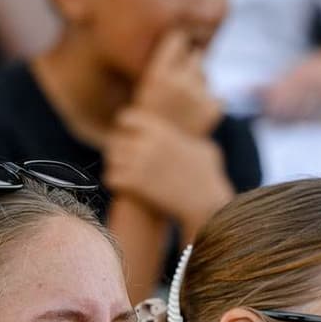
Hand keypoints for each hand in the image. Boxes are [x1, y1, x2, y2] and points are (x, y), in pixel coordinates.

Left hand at [104, 110, 233, 236]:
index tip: (126, 135)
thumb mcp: (203, 148)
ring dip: (115, 165)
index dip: (125, 126)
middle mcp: (148, 143)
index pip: (128, 117)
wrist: (206, 204)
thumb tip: (190, 137)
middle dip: (118, 149)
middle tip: (122, 159)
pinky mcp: (135, 184)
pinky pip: (111, 178)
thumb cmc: (209, 178)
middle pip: (116, 139)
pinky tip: (122, 186)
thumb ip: (189, 138)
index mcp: (161, 130)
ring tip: (121, 172)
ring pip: (111, 159)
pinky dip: (114, 182)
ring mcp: (140, 163)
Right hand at [130, 30, 222, 137]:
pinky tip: (194, 119)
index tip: (175, 51)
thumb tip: (188, 42)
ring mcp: (198, 95)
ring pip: (206, 75)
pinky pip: (216, 97)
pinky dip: (208, 106)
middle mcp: (179, 81)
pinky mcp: (213, 109)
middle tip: (179, 86)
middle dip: (190, 65)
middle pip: (196, 55)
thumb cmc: (149, 123)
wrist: (160, 162)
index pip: (178, 38)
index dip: (178, 44)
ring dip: (198, 84)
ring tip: (184, 106)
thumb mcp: (145, 91)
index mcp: (157, 75)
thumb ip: (165, 66)